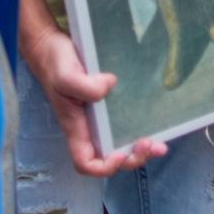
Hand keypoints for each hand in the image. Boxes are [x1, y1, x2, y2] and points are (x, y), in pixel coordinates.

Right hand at [19, 0, 163, 175]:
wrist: (52, 46)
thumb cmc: (54, 63)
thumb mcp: (66, 75)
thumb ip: (85, 86)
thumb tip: (109, 86)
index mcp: (76, 127)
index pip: (85, 162)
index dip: (103, 167)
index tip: (119, 154)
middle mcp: (88, 127)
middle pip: (109, 158)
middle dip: (131, 159)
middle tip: (150, 144)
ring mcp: (98, 117)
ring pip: (119, 144)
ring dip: (139, 150)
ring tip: (160, 145)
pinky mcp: (107, 104)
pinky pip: (124, 124)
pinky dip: (140, 129)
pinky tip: (155, 125)